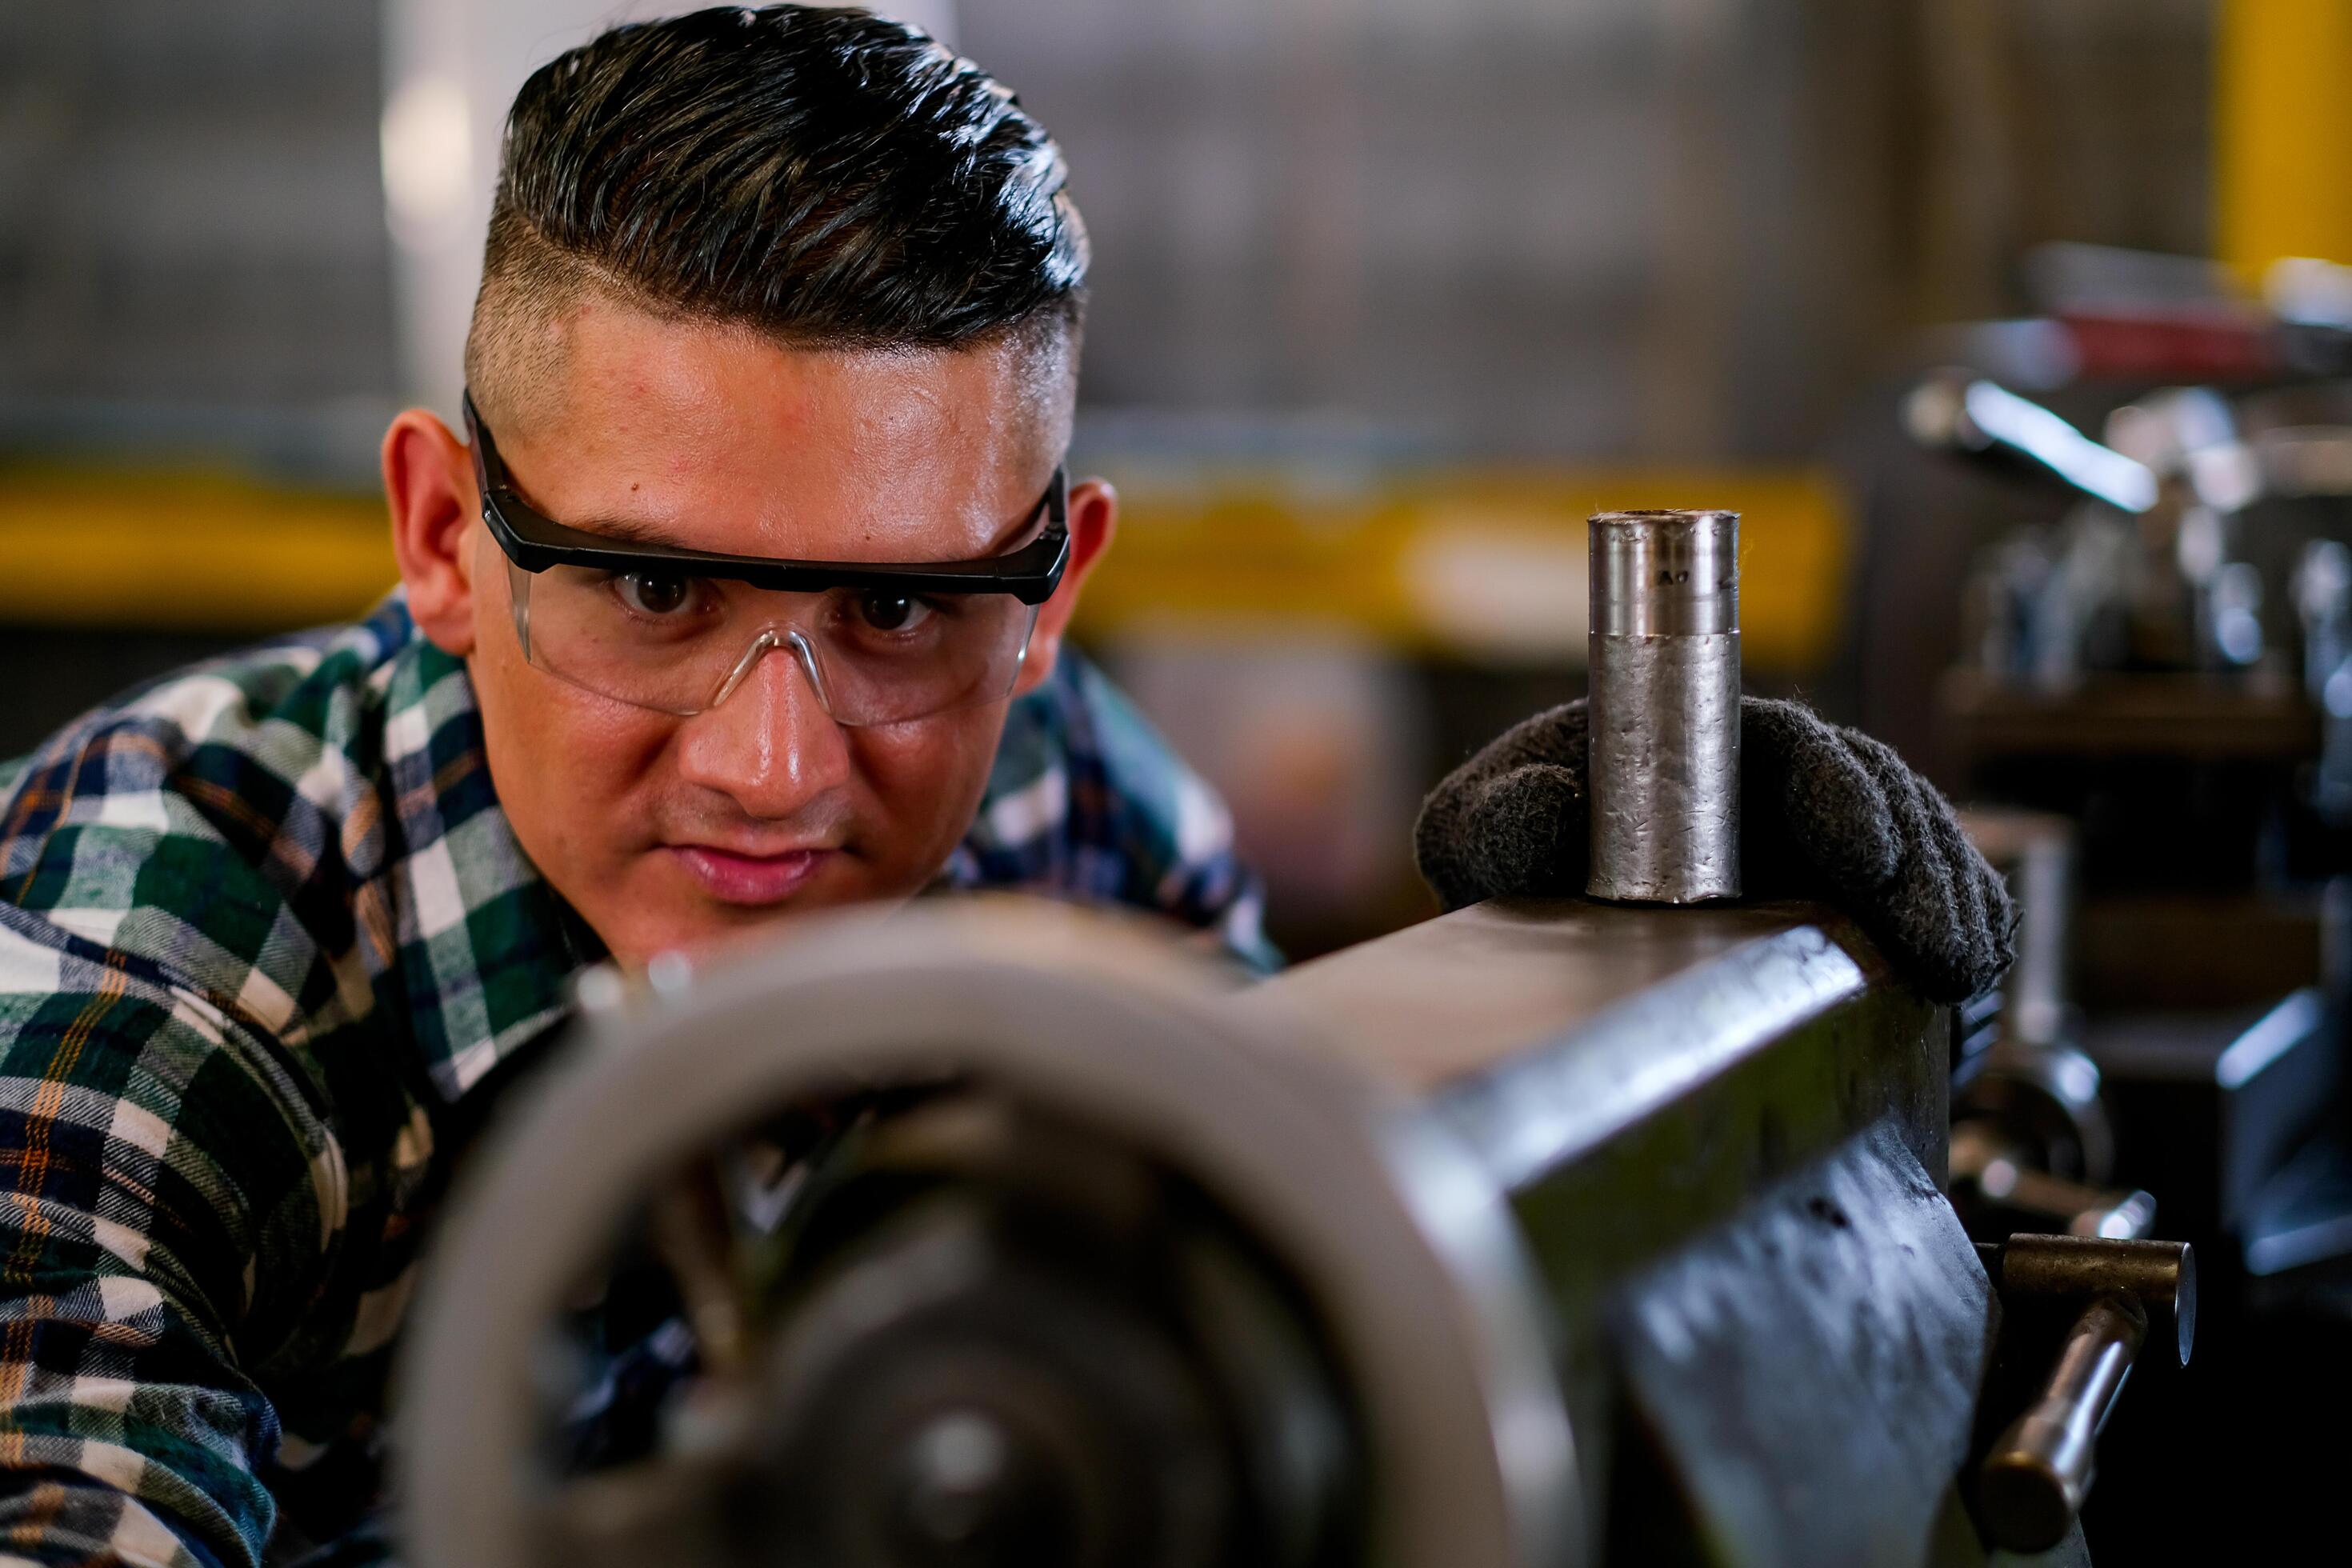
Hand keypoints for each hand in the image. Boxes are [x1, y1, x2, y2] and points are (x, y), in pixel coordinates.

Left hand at [1412, 697, 2016, 1003]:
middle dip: (1917, 861)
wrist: (1522, 942)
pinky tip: (1972, 966)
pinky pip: (1921, 897)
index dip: (1839, 787)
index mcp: (1690, 748)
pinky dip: (1959, 923)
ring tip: (1958, 965)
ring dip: (1946, 901)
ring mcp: (1809, 847)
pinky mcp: (1840, 905)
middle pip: (1873, 798)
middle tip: (1931, 934)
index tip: (1865, 848)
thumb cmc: (1509, 860)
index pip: (1789, 745)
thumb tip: (1549, 799)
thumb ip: (1488, 822)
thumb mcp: (1470, 839)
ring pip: (1910, 849)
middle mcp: (1764, 788)